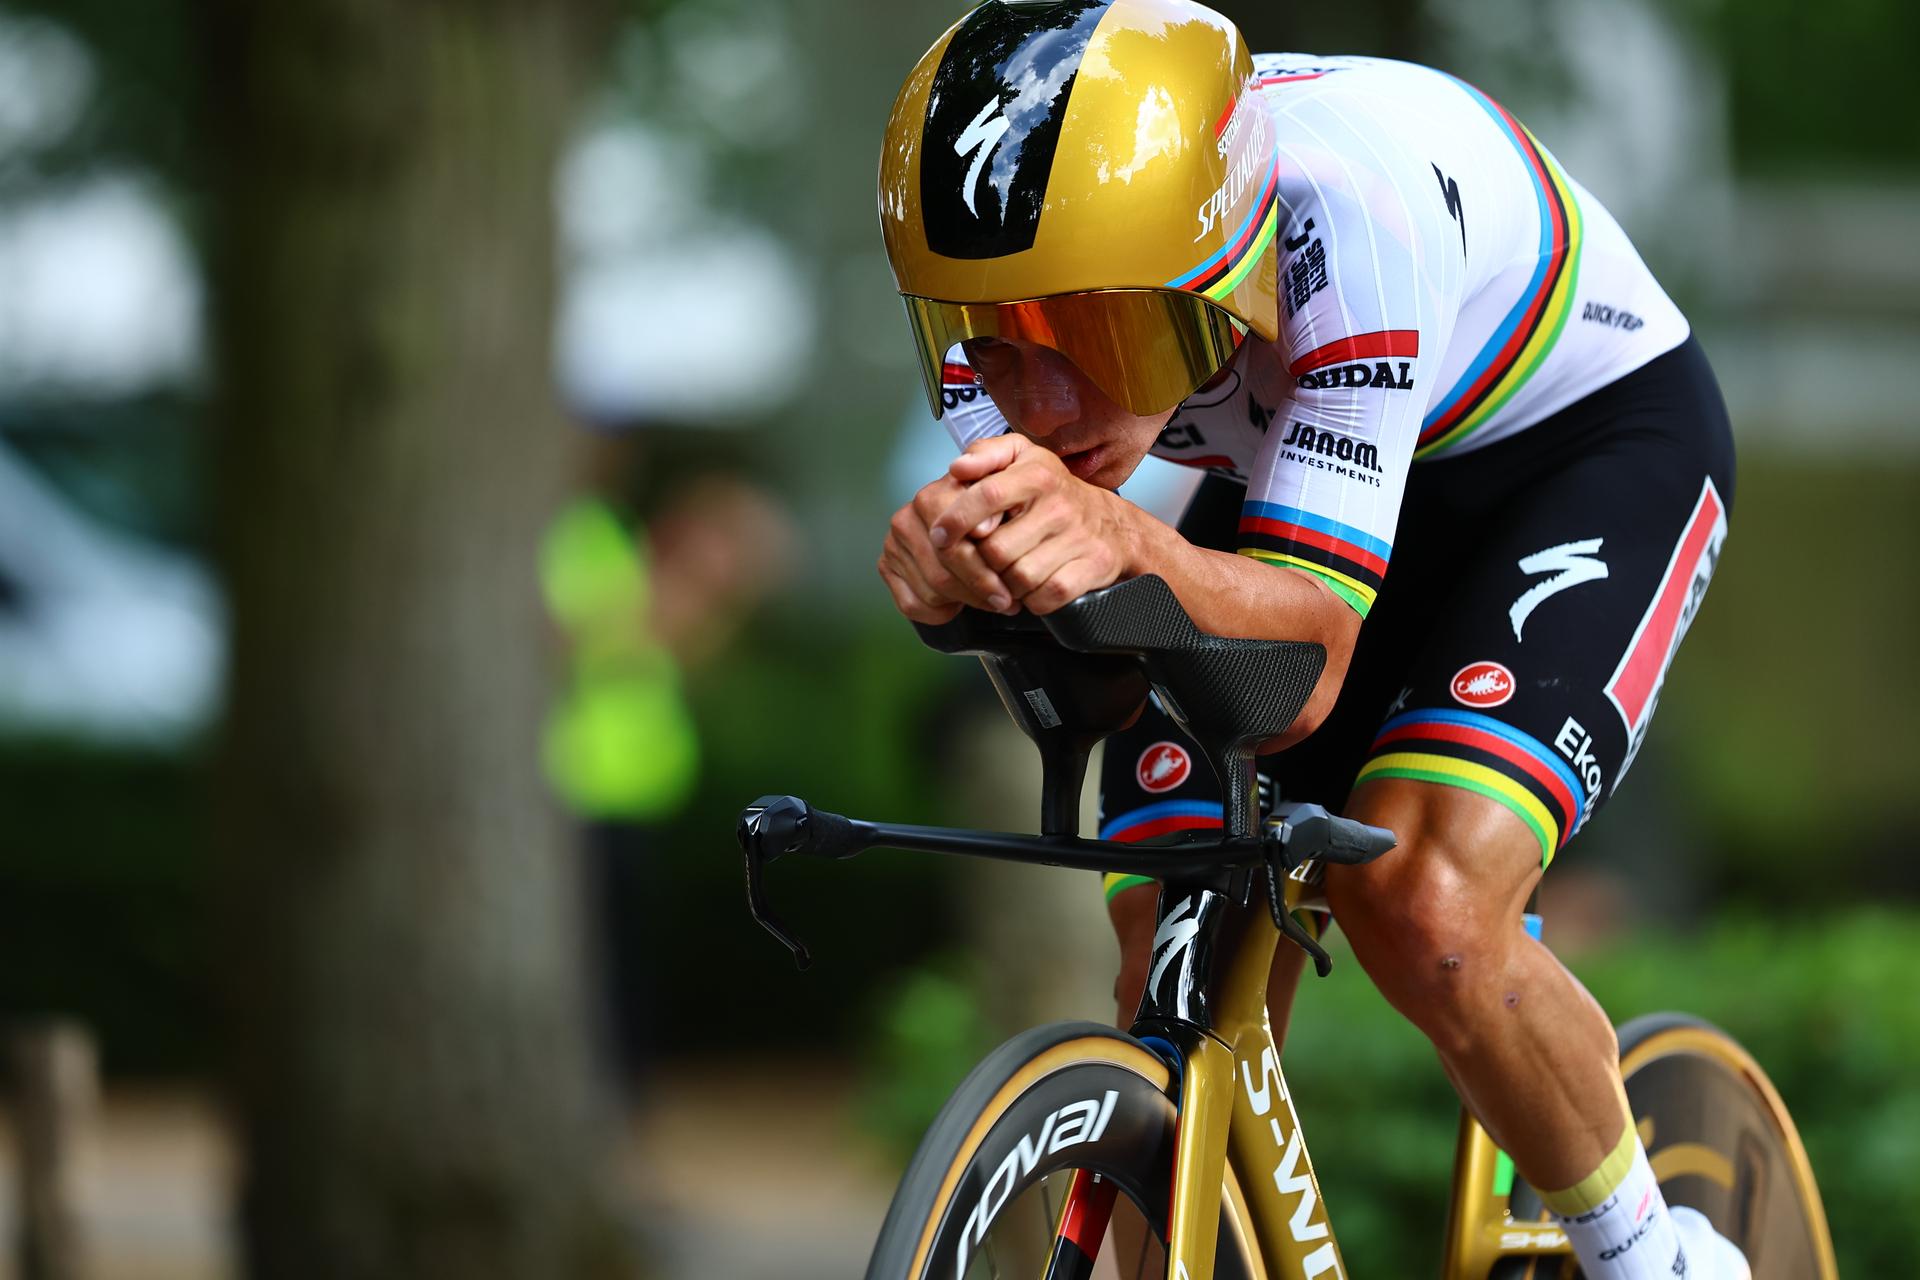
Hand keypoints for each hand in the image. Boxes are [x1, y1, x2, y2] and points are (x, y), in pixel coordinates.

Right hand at [877, 471, 1016, 623]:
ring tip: (989, 601)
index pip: (951, 547)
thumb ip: (995, 509)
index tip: (1007, 590)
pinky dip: (939, 613)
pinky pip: (911, 605)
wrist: (968, 518)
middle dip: (976, 594)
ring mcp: (893, 544)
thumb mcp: (1002, 504)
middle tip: (1004, 604)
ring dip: (963, 603)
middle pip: (940, 575)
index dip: (982, 573)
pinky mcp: (885, 567)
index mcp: (931, 498)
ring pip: (930, 594)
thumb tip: (982, 530)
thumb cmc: (990, 513)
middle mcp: (905, 519)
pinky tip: (959, 603)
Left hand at [929, 436, 1136, 614]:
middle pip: (996, 550)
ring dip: (1006, 584)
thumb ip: (986, 455)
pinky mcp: (1090, 568)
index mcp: (1037, 473)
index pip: (987, 495)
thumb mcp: (1023, 460)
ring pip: (1018, 578)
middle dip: (982, 562)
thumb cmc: (1055, 495)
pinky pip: (1044, 598)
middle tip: (982, 560)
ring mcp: (1077, 538)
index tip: (939, 535)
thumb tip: (957, 468)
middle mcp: (1059, 505)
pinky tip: (1031, 587)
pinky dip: (1032, 601)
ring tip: (1008, 573)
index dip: (957, 519)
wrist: (1113, 526)